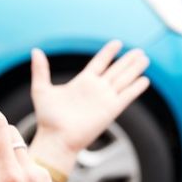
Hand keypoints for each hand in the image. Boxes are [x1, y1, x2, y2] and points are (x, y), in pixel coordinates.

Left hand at [29, 41, 149, 172]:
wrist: (56, 139)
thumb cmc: (47, 119)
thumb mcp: (41, 89)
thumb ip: (40, 70)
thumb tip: (36, 50)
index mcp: (82, 82)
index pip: (99, 63)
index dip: (108, 53)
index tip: (117, 43)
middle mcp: (96, 89)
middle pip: (116, 70)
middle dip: (127, 60)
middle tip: (139, 51)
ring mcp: (104, 99)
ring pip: (123, 80)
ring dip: (134, 69)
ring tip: (145, 59)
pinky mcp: (111, 110)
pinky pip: (126, 96)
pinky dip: (136, 88)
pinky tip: (145, 80)